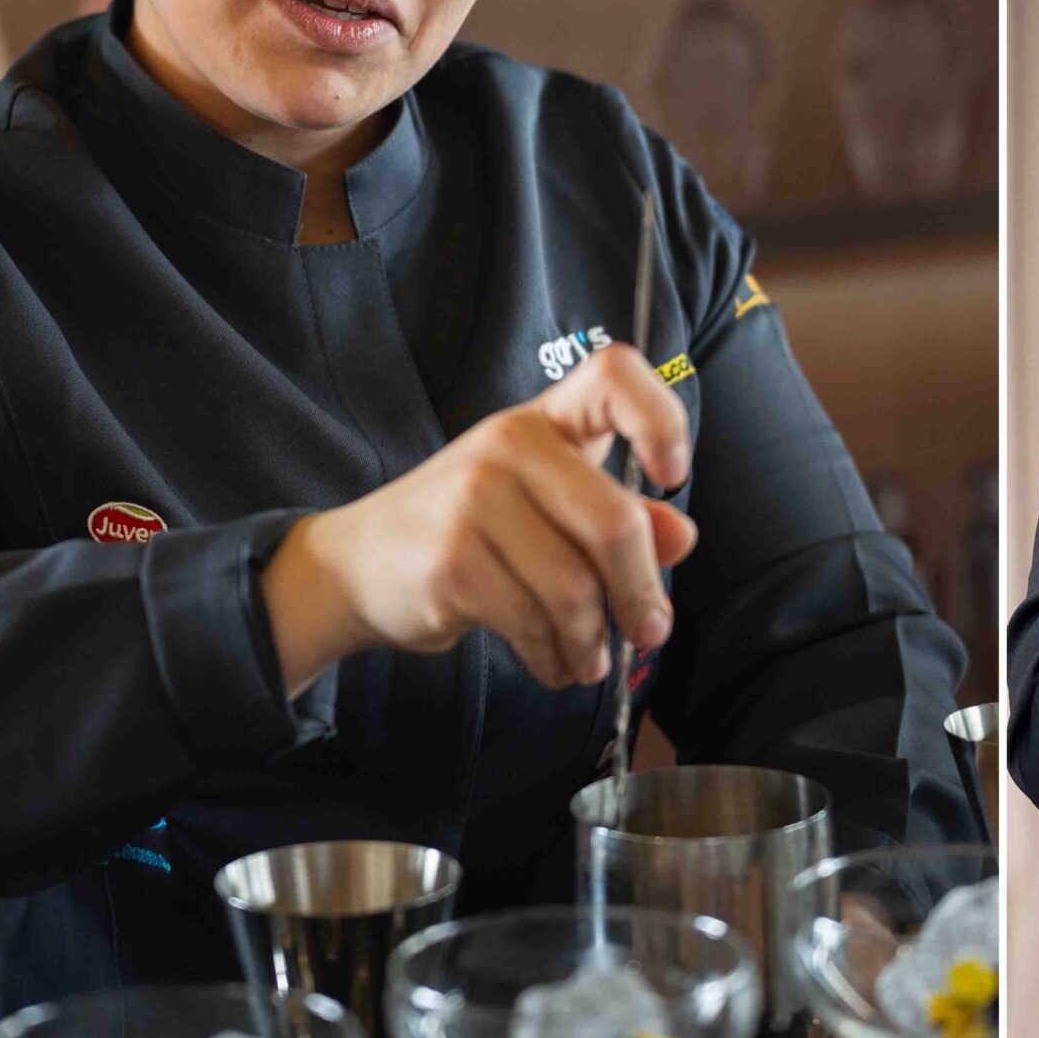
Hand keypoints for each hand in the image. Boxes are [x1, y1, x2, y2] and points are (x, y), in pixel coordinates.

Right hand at [260, 346, 696, 693]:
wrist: (356, 566)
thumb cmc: (470, 533)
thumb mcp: (547, 509)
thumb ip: (620, 517)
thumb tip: (681, 537)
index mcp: (541, 421)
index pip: (614, 375)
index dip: (661, 419)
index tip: (672, 476)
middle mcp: (507, 445)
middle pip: (614, 523)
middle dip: (641, 592)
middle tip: (650, 631)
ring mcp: (472, 500)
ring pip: (575, 588)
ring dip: (592, 640)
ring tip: (589, 659)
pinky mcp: (450, 561)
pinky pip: (533, 622)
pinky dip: (553, 655)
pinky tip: (553, 662)